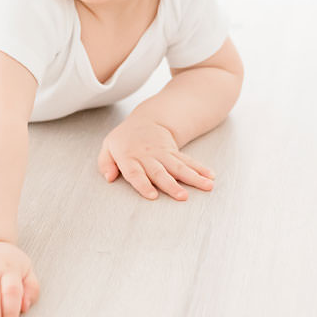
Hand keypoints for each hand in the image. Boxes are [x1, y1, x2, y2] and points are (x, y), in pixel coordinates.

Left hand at [96, 116, 215, 200]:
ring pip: (179, 167)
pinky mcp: (175, 153)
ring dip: (193, 177)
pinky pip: (188, 161)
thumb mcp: (108, 147)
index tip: (153, 196)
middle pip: (161, 173)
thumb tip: (109, 178)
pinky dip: (200, 169)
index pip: (135, 173)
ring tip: (206, 186)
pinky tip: (210, 176)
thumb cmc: (124, 140)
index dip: (143, 185)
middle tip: (182, 196)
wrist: (146, 120)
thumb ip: (105, 163)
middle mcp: (148, 157)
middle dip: (172, 185)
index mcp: (129, 157)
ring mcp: (163, 154)